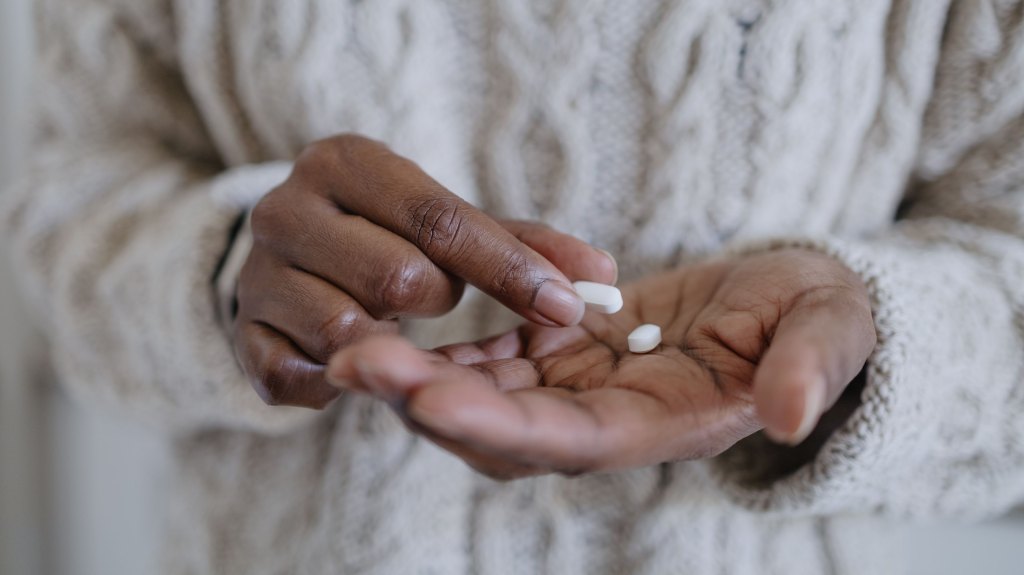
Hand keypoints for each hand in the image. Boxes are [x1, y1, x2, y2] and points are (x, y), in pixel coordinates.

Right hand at [234, 135, 615, 407]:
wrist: (292, 257)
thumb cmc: (386, 234)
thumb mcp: (448, 224)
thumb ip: (523, 245)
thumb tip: (603, 276)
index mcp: (345, 162)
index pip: (440, 219)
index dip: (510, 269)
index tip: (570, 307)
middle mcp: (287, 208)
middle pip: (399, 279)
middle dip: (439, 300)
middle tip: (433, 295)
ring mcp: (256, 274)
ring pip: (350, 333)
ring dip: (391, 342)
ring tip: (388, 320)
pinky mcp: (241, 335)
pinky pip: (300, 379)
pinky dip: (340, 382)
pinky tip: (354, 359)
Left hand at [327, 249, 875, 478]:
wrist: (787, 303)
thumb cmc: (815, 317)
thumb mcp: (827, 330)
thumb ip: (809, 370)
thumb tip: (789, 417)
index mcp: (664, 427)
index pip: (570, 443)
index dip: (499, 425)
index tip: (428, 399)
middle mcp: (607, 424)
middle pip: (502, 429)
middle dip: (425, 402)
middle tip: (351, 362)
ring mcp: (579, 392)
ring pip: (482, 398)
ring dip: (414, 376)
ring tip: (345, 343)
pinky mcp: (564, 357)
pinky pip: (492, 361)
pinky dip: (443, 349)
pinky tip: (391, 325)